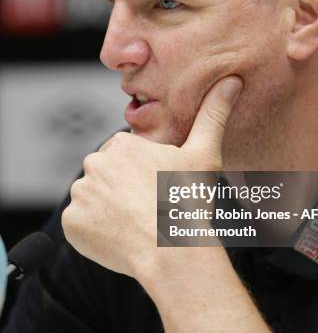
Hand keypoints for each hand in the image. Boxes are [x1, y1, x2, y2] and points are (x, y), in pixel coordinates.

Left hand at [61, 76, 241, 284]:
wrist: (172, 251)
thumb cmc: (189, 201)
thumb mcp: (204, 154)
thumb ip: (213, 114)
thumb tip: (231, 80)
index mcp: (122, 144)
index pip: (126, 157)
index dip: (143, 174)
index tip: (159, 190)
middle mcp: (94, 163)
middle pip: (107, 176)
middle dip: (122, 189)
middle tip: (149, 207)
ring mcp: (80, 194)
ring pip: (94, 199)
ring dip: (109, 209)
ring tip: (137, 223)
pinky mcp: (72, 223)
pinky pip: (81, 224)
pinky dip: (96, 231)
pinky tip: (121, 237)